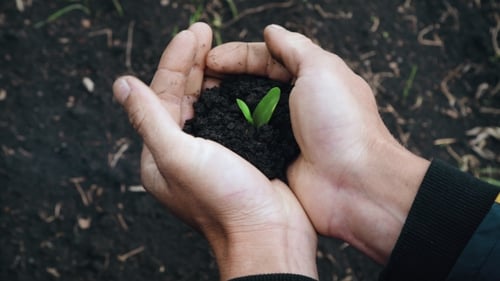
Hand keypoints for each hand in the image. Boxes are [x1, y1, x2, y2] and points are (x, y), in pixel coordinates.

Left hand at [112, 23, 316, 279]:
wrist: (269, 235)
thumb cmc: (225, 202)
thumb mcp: (179, 157)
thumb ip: (149, 119)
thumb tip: (122, 84)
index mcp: (160, 155)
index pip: (162, 95)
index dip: (175, 60)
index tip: (193, 32)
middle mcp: (181, 153)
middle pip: (182, 95)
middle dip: (192, 61)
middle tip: (204, 29)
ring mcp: (210, 153)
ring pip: (205, 103)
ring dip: (210, 73)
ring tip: (217, 46)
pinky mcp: (237, 155)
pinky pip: (228, 115)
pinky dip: (230, 93)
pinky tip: (237, 77)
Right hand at [206, 25, 429, 262]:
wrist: (352, 184)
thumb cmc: (342, 123)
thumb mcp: (321, 70)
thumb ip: (294, 47)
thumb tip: (272, 30)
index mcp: (309, 79)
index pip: (266, 58)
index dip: (237, 56)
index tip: (209, 59)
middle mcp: (295, 105)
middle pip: (252, 84)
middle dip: (225, 79)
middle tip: (196, 79)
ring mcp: (283, 134)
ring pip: (246, 113)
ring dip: (223, 106)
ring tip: (198, 103)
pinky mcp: (274, 159)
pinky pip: (246, 141)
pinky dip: (228, 133)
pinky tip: (210, 130)